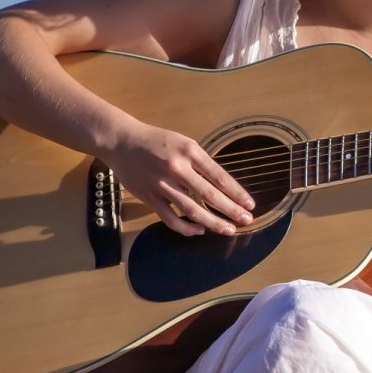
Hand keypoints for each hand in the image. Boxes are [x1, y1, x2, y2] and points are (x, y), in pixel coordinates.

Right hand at [102, 120, 253, 237]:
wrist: (122, 141)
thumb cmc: (157, 142)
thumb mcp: (183, 143)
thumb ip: (201, 163)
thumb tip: (222, 186)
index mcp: (190, 151)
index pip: (219, 176)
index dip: (236, 193)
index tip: (249, 204)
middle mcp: (177, 168)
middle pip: (210, 195)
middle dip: (231, 210)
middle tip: (247, 220)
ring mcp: (162, 184)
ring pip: (192, 210)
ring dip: (213, 222)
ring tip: (228, 229)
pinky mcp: (149, 197)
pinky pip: (170, 218)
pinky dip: (186, 228)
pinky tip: (199, 231)